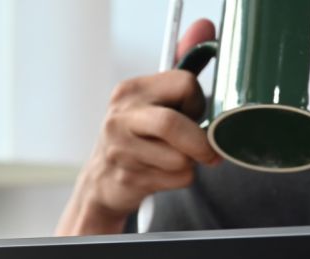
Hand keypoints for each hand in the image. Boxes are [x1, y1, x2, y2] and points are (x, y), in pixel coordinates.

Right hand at [57, 19, 221, 236]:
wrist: (101, 181)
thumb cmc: (137, 136)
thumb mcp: (154, 98)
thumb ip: (182, 63)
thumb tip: (205, 25)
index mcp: (131, 91)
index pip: (185, 84)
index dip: (197, 102)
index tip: (192, 113)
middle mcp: (120, 117)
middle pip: (172, 124)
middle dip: (199, 142)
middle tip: (208, 151)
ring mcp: (120, 150)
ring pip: (180, 158)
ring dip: (189, 163)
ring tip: (174, 159)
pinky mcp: (126, 178)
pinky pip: (176, 179)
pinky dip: (180, 180)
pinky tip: (163, 175)